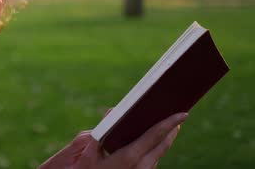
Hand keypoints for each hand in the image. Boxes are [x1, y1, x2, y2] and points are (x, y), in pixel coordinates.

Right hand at [39, 112, 186, 168]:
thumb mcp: (89, 152)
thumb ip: (102, 131)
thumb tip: (113, 111)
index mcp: (129, 158)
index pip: (154, 136)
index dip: (170, 123)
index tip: (183, 114)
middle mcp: (141, 167)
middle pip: (163, 144)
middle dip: (172, 128)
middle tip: (179, 113)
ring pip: (159, 153)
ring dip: (165, 138)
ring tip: (170, 124)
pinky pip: (154, 159)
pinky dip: (157, 147)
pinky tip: (154, 140)